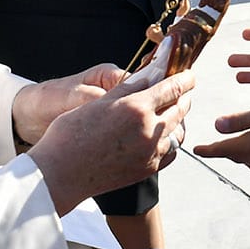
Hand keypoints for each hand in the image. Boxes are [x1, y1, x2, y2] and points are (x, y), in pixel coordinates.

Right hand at [26, 69, 193, 215]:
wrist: (60, 173)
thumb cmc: (71, 134)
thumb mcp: (99, 101)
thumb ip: (128, 88)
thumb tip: (148, 75)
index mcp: (137, 108)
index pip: (173, 88)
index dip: (185, 79)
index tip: (190, 74)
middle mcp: (148, 131)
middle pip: (180, 109)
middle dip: (183, 97)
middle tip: (181, 91)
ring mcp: (150, 153)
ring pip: (177, 132)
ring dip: (177, 119)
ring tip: (171, 112)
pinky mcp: (146, 169)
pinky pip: (170, 152)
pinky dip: (170, 141)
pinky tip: (162, 135)